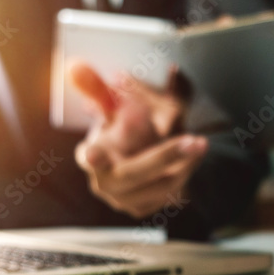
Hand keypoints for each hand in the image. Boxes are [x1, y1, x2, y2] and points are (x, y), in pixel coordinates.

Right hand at [69, 62, 206, 217]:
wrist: (138, 155)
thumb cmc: (121, 127)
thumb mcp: (112, 105)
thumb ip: (96, 88)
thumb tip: (74, 66)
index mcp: (89, 155)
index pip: (90, 157)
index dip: (94, 156)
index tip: (96, 154)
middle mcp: (103, 183)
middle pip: (135, 171)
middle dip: (167, 155)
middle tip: (196, 141)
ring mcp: (123, 200)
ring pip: (160, 184)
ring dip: (185, 163)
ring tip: (199, 143)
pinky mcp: (143, 208)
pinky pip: (170, 195)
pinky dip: (185, 175)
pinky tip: (192, 159)